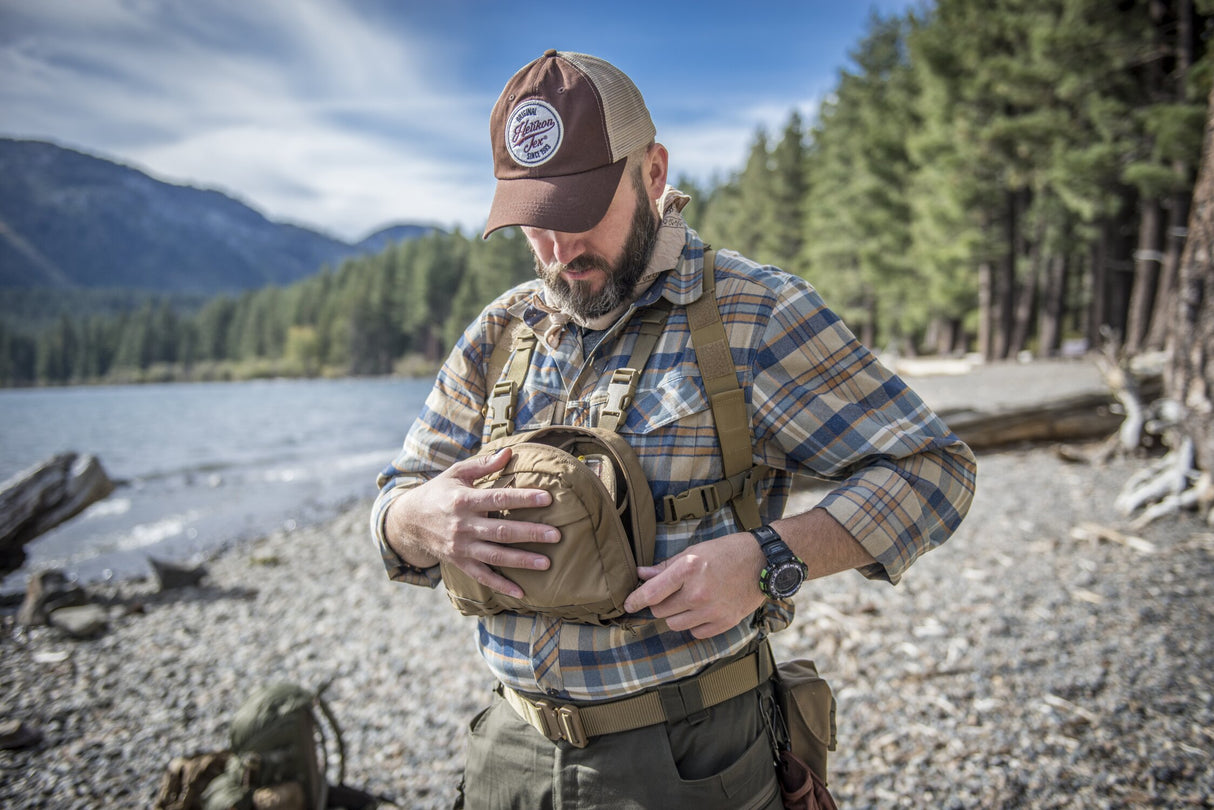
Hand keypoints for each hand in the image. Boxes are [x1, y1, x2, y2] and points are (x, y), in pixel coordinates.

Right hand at [384, 448, 559, 597]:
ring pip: (495, 556)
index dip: (523, 499)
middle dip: (530, 534)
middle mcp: (463, 526)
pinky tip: (521, 592)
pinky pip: (482, 577)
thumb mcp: (456, 473)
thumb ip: (483, 465)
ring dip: (522, 561)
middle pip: (501, 531)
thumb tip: (509, 452)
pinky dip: (501, 586)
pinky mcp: (459, 563)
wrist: (408, 521)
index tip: (547, 499)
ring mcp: (461, 547)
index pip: (498, 499)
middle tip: (557, 535)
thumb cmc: (438, 492)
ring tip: (547, 563)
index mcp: (464, 501)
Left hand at [623, 532, 766, 638]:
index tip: (628, 605)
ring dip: (675, 615)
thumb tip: (641, 574)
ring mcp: (712, 610)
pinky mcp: (724, 622)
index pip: (651, 593)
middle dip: (659, 604)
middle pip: (660, 611)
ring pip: (675, 625)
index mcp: (688, 569)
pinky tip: (701, 610)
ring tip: (687, 601)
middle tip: (670, 594)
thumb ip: (666, 567)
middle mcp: (698, 592)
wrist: (763, 562)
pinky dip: (693, 624)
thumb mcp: (694, 552)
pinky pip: (695, 633)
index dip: (635, 601)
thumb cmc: (727, 552)